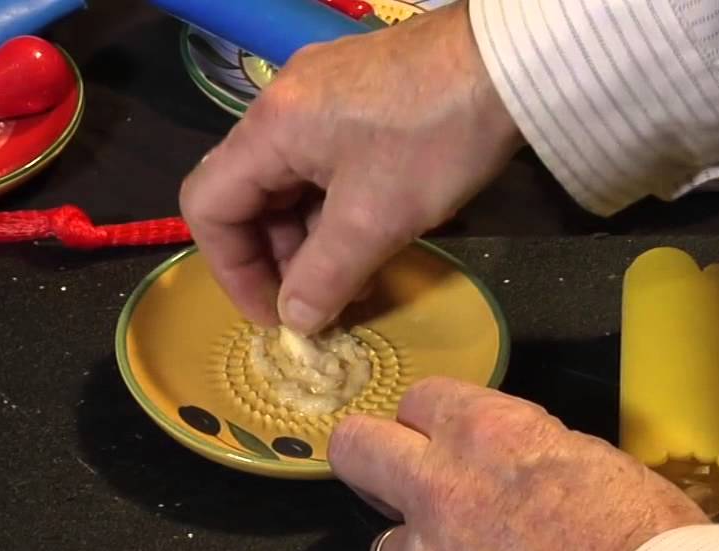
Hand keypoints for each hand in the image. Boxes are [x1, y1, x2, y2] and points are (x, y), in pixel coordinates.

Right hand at [179, 0, 522, 333]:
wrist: (511, 61)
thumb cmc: (435, 139)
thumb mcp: (376, 220)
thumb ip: (325, 278)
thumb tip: (296, 321)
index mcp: (269, 128)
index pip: (208, 206)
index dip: (233, 270)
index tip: (276, 313)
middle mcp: (281, 104)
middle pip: (247, 195)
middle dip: (277, 259)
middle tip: (319, 302)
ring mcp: (319, 94)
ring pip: (288, 182)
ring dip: (310, 238)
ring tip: (353, 279)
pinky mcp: (357, 94)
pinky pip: (322, 162)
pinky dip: (335, 208)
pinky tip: (372, 237)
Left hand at [329, 378, 707, 550]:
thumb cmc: (655, 548)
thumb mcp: (593, 460)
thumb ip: (524, 454)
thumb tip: (505, 466)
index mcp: (487, 435)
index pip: (417, 402)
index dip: (429, 424)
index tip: (434, 440)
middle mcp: (442, 494)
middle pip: (358, 451)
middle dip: (371, 463)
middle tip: (390, 482)